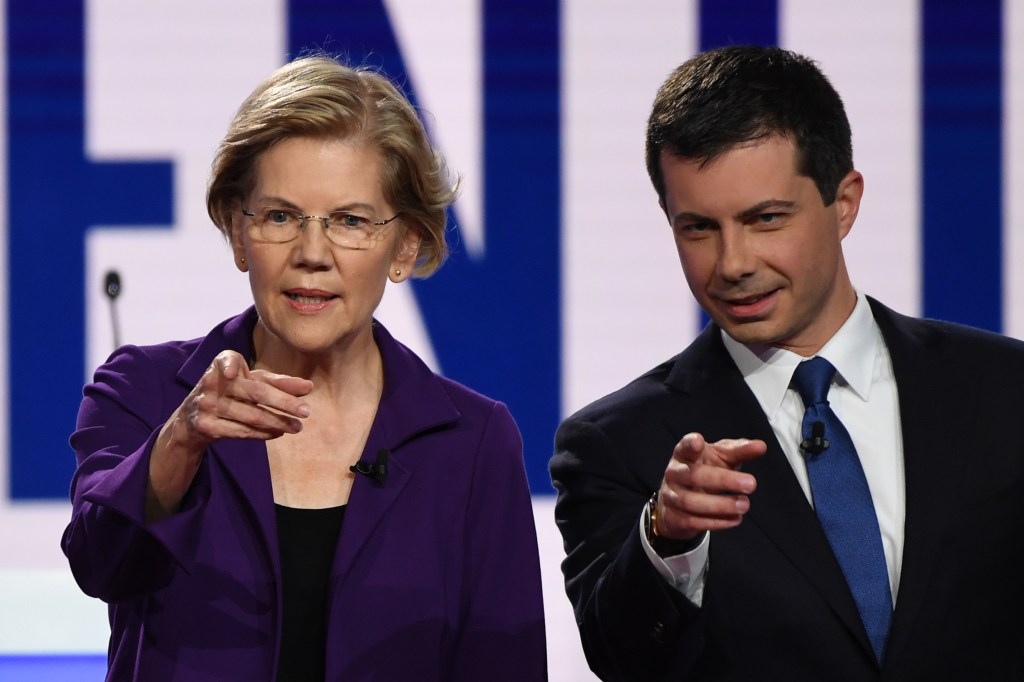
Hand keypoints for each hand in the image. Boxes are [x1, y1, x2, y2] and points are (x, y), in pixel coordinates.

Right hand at [147, 350, 312, 518]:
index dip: (230, 366)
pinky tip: (278, 432)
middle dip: (283, 402)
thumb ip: (278, 382)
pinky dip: (262, 433)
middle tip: (307, 412)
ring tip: (297, 427)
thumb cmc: (228, 394)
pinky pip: (240, 431)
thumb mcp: (249, 383)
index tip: (234, 373)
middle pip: (254, 392)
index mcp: (220, 365)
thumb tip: (309, 387)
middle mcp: (211, 382)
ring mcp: (206, 405)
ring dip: (278, 422)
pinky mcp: (206, 426)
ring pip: (250, 415)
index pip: (227, 360)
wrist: (191, 421)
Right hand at [654, 432, 766, 540]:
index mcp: (684, 454)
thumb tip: (761, 446)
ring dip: (721, 505)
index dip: (690, 444)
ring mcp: (672, 496)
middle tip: (751, 484)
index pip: (684, 447)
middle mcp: (674, 473)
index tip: (700, 443)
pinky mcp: (675, 517)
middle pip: (694, 475)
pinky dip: (717, 522)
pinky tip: (735, 518)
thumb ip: (739, 450)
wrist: (679, 501)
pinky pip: (693, 521)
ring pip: (691, 502)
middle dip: (723, 480)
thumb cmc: (705, 470)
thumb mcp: (721, 457)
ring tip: (745, 505)